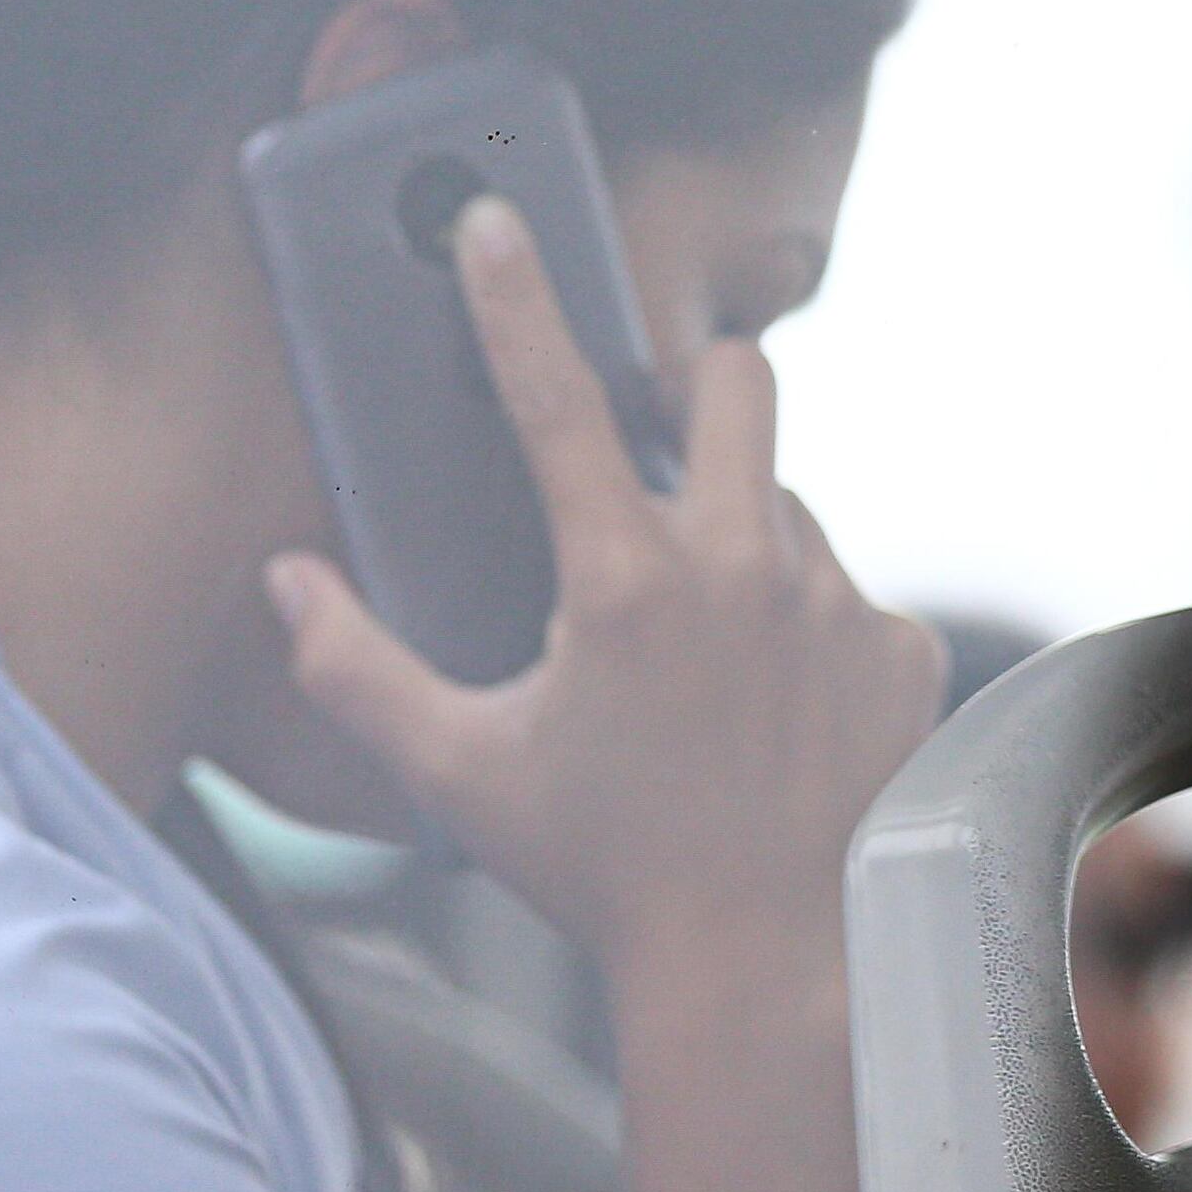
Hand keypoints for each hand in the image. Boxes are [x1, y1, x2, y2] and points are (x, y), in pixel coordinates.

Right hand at [268, 195, 945, 975]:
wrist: (767, 969)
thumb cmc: (605, 877)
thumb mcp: (457, 775)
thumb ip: (355, 670)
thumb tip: (286, 585)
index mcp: (622, 582)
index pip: (550, 398)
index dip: (510, 298)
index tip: (492, 222)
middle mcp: (741, 570)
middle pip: (734, 381)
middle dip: (692, 381)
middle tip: (653, 436)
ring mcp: (837, 605)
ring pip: (786, 505)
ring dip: (740, 541)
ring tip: (702, 654)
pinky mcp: (904, 652)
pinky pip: (851, 598)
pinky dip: (810, 633)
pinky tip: (774, 713)